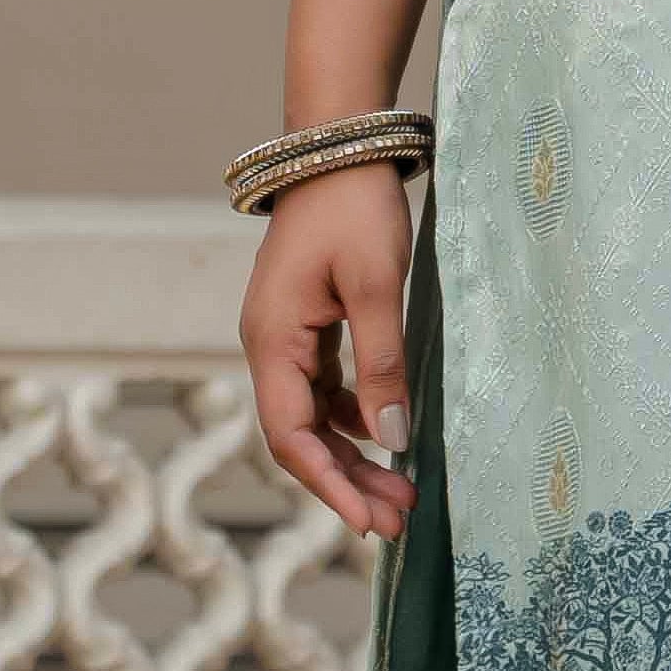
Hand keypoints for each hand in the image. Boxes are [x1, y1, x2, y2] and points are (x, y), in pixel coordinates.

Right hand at [242, 164, 416, 540]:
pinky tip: (387, 435)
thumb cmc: (356, 209)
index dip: (328, 485)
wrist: (339, 146)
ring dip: (353, 455)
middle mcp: (268, 345)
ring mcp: (285, 336)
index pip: (290, 436)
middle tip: (398, 522)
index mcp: (271, 340)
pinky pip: (323, 389)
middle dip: (347, 482)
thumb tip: (390, 440)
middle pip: (301, 436)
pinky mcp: (306, 325)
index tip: (368, 523)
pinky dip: (353, 418)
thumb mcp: (377, 287)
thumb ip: (381, 365)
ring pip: (313, 417)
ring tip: (402, 492)